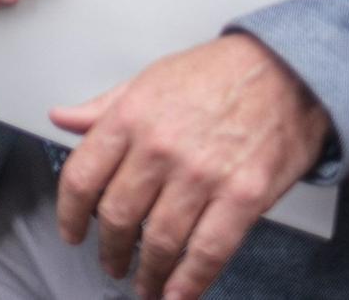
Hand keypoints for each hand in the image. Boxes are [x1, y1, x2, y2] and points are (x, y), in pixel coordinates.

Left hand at [49, 33, 329, 299]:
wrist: (286, 71)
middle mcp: (161, 148)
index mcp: (131, 117)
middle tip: (111, 261)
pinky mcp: (243, 196)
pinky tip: (177, 294)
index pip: (82, 177)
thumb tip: (63, 118)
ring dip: (148, 272)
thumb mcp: (149, 78)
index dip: (70, 214)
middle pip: (118, 215)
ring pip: (160, 241)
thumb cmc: (217, 73)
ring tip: (144, 283)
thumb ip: (103, 107)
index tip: (72, 231)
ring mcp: (202, 175)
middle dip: (110, 249)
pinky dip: (190, 282)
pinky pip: (209, 251)